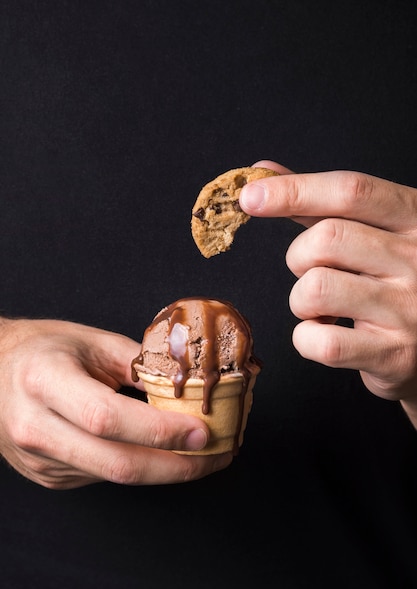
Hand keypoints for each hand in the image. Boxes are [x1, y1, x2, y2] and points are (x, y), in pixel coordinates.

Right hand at [0, 318, 231, 488]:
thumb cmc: (44, 350)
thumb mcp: (92, 341)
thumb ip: (140, 363)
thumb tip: (188, 385)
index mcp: (45, 381)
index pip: (109, 417)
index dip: (161, 430)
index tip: (203, 430)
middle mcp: (36, 426)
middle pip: (116, 463)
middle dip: (178, 466)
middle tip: (217, 455)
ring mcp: (40, 458)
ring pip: (114, 476)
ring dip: (165, 469)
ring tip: (202, 454)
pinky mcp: (48, 476)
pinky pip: (103, 477)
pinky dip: (139, 467)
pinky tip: (160, 454)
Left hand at [240, 160, 416, 426]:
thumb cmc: (394, 281)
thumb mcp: (374, 233)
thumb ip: (321, 204)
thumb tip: (263, 172)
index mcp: (414, 217)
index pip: (351, 191)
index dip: (294, 190)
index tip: (250, 196)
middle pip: (326, 238)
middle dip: (298, 257)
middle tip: (312, 271)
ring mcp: (408, 309)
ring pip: (316, 289)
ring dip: (300, 300)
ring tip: (323, 307)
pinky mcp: (394, 354)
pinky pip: (322, 342)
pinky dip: (305, 339)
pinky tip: (324, 334)